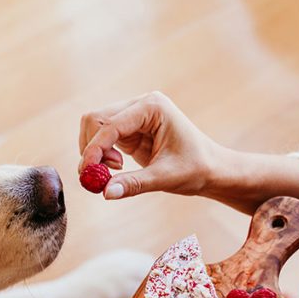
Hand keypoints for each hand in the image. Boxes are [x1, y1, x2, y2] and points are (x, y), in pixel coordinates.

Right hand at [78, 92, 298, 211]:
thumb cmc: (196, 169)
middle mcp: (140, 104)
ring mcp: (133, 115)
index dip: (95, 148)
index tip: (88, 173)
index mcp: (153, 107)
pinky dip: (99, 154)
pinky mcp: (129, 129)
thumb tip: (105, 193)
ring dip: (94, 151)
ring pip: (94, 126)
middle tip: (100, 175)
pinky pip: (101, 137)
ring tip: (116, 170)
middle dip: (92, 148)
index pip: (111, 124)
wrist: (211, 169)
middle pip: (95, 119)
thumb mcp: (165, 178)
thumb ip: (134, 184)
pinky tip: (117, 167)